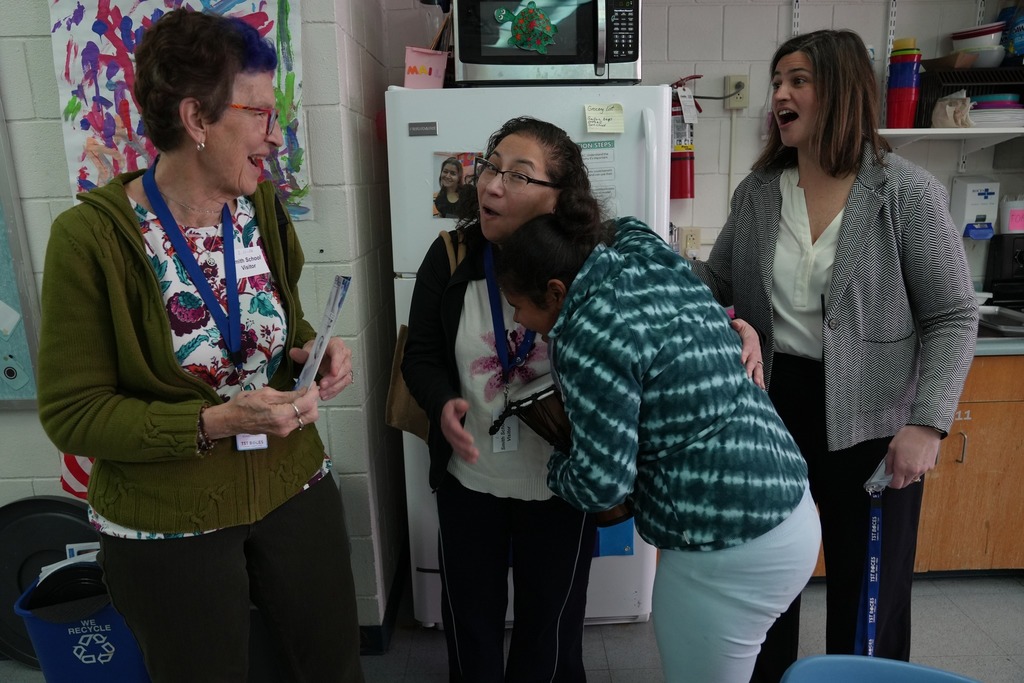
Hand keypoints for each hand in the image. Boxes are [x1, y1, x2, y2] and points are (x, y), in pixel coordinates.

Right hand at [203, 384, 320, 439]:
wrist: (231, 420)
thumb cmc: (245, 403)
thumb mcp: (266, 393)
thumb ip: (288, 395)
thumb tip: (304, 391)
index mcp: (281, 415)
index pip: (307, 404)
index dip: (313, 392)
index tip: (313, 383)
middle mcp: (286, 426)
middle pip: (312, 415)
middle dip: (314, 401)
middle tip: (308, 389)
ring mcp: (284, 431)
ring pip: (306, 419)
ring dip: (307, 407)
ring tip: (300, 394)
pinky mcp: (282, 433)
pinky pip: (297, 421)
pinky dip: (299, 412)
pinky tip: (293, 402)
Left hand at [290, 337, 353, 400]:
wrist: (318, 357)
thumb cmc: (316, 351)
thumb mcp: (308, 351)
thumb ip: (302, 353)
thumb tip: (293, 352)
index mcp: (336, 345)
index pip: (339, 352)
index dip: (337, 363)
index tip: (333, 372)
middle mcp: (344, 355)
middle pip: (344, 368)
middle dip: (333, 379)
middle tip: (322, 385)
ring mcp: (346, 367)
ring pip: (345, 378)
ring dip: (334, 388)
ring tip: (322, 393)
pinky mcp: (344, 377)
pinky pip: (342, 386)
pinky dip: (333, 392)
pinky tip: (324, 395)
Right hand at [440, 397, 478, 463]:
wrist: (442, 412)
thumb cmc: (451, 407)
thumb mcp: (454, 402)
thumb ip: (459, 403)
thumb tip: (465, 406)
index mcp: (448, 420)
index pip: (454, 428)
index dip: (461, 435)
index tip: (471, 440)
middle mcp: (447, 431)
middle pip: (455, 441)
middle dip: (465, 448)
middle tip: (475, 452)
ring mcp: (450, 438)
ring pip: (456, 447)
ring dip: (465, 454)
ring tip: (475, 458)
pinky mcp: (453, 442)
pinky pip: (458, 450)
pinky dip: (464, 456)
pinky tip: (472, 461)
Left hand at [731, 318, 765, 389]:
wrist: (753, 334)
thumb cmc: (744, 331)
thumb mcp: (741, 325)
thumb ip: (737, 324)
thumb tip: (734, 324)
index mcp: (749, 342)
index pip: (746, 348)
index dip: (744, 354)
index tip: (741, 361)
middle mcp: (754, 352)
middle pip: (753, 361)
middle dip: (751, 369)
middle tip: (748, 376)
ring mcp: (757, 359)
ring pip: (758, 369)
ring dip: (758, 377)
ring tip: (758, 386)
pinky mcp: (757, 365)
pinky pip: (760, 373)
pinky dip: (761, 381)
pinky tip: (762, 389)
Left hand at [884, 424, 940, 488]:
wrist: (926, 430)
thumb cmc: (907, 437)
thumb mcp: (892, 447)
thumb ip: (888, 462)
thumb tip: (888, 472)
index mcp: (902, 468)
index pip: (897, 485)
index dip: (892, 484)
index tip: (890, 480)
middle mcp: (913, 472)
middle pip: (906, 484)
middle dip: (900, 480)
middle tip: (897, 471)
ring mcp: (924, 470)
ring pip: (914, 478)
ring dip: (909, 474)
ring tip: (907, 462)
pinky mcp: (931, 466)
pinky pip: (922, 472)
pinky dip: (918, 469)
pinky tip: (916, 458)